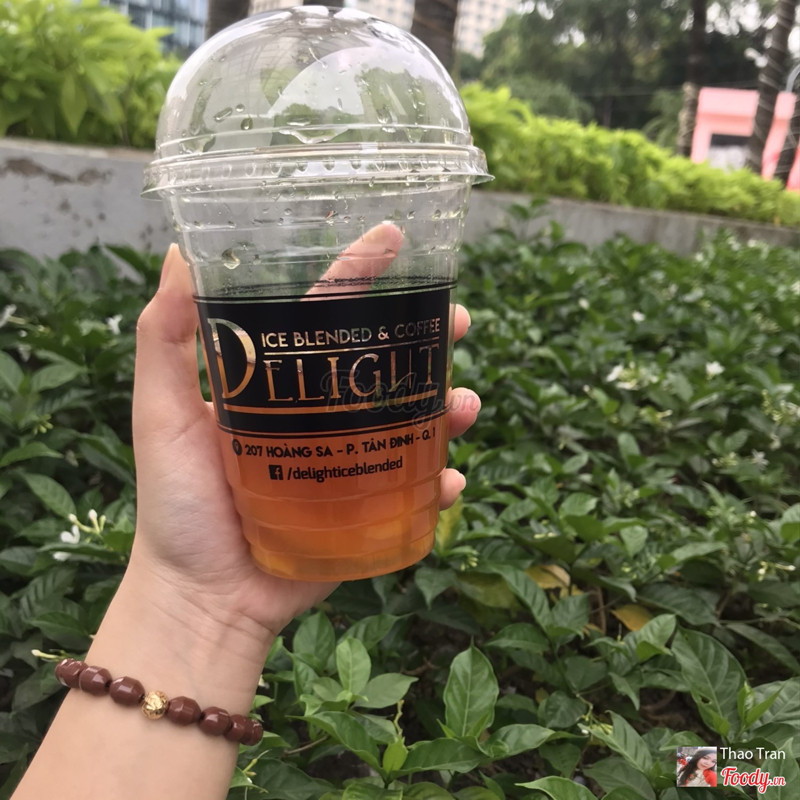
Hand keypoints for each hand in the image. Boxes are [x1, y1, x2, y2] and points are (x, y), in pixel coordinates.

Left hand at [130, 239, 479, 643]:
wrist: (202, 598)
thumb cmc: (176, 506)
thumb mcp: (159, 414)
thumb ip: (162, 338)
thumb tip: (177, 254)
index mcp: (276, 384)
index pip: (322, 315)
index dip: (358, 274)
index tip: (396, 239)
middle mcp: (317, 415)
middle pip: (382, 362)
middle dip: (425, 335)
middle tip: (458, 321)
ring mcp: (346, 462)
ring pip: (410, 420)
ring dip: (447, 406)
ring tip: (465, 404)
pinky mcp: (363, 510)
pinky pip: (413, 489)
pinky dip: (439, 482)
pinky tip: (452, 478)